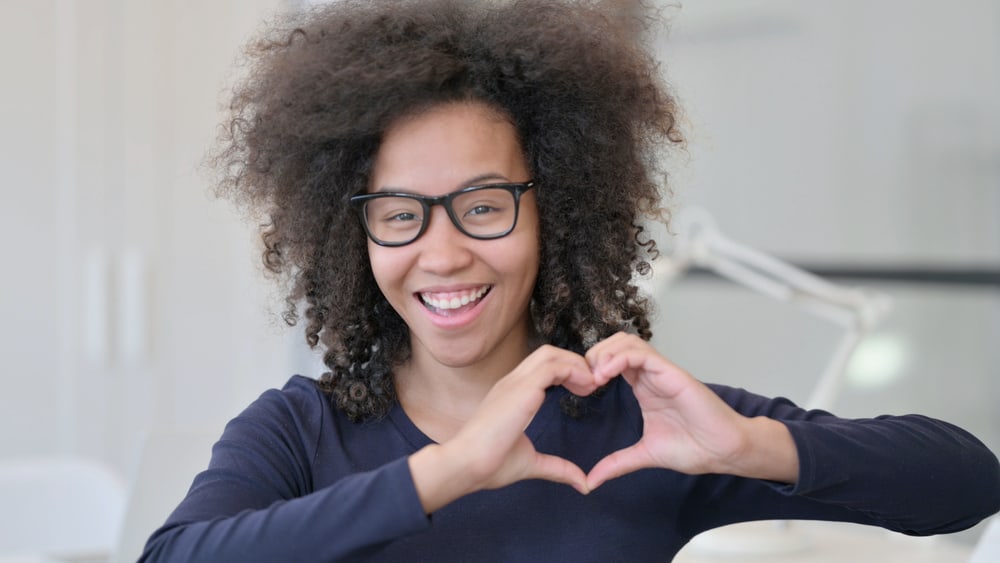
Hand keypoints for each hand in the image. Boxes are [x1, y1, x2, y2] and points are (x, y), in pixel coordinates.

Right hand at [410, 345, 600, 511]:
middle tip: (593, 385)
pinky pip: (553, 366)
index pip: (542, 367)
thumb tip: (582, 483)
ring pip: (551, 353)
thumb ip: (557, 468)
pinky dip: (574, 371)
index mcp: (511, 394)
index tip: (584, 391)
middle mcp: (512, 382)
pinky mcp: (521, 388)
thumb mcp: (531, 464)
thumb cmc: (489, 465)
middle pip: (548, 353)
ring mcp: (515, 382)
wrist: (466, 465)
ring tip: (592, 385)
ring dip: (576, 364)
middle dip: (574, 363)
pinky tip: (586, 388)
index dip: (567, 372)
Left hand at [585, 332, 797, 489]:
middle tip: (583, 380)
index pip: (611, 361)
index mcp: (642, 387)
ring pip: (626, 342)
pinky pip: (641, 353)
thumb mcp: (644, 454)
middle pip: (615, 344)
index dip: (591, 368)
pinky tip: (606, 375)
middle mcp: (650, 374)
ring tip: (594, 377)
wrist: (723, 451)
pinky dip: (619, 358)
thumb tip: (592, 480)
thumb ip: (617, 463)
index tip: (580, 390)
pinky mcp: (671, 372)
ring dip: (604, 353)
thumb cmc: (693, 448)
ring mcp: (660, 371)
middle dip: (593, 355)